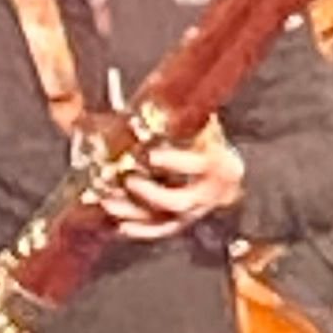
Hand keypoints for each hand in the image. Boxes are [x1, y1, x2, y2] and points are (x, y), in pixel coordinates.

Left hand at [106, 121, 246, 240]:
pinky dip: (140, 230)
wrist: (223, 172)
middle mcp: (210, 194)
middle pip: (180, 202)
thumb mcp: (200, 126)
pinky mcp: (182, 224)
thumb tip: (159, 100)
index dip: (174, 162)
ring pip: (165, 221)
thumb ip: (184, 118)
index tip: (151, 156)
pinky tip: (119, 226)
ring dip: (135, 213)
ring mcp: (196, 213)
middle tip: (128, 181)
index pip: (197, 165)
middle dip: (151, 194)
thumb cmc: (206, 140)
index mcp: (220, 165)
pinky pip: (160, 231)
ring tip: (108, 203)